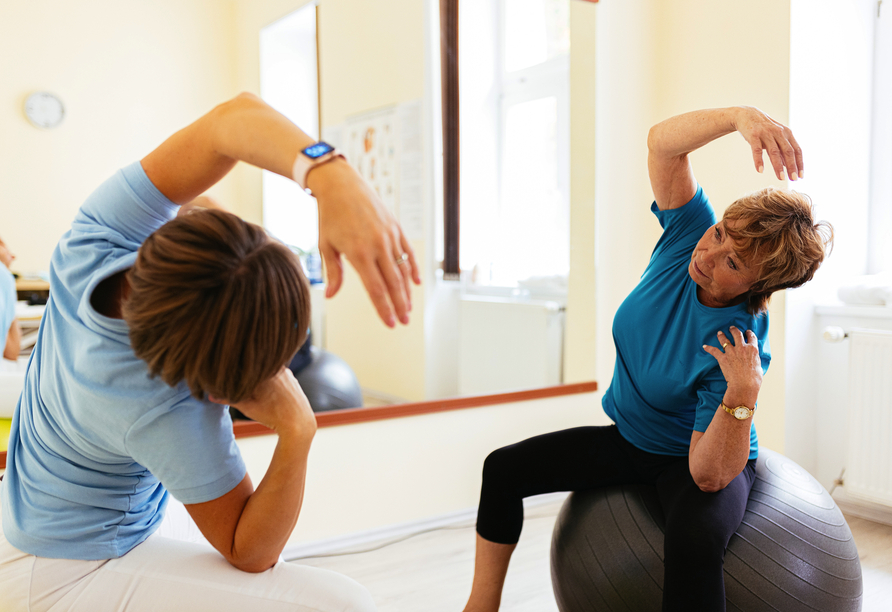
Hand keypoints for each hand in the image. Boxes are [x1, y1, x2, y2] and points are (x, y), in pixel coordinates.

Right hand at [223, 368, 315, 438]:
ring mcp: (285, 371)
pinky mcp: (291, 377)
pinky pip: (275, 374)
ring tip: (257, 393)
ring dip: (258, 378)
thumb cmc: (273, 416)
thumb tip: (211, 396)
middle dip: (246, 375)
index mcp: (264, 372)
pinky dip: (269, 380)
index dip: (233, 373)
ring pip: (266, 371)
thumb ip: (229, 399)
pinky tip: (268, 393)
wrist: (299, 423)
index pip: (243, 367)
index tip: (227, 379)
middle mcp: (276, 368)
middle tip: (245, 391)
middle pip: (255, 368)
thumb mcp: (248, 408)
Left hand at [308, 159, 421, 327]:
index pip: (376, 289)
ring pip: (402, 270)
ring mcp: (389, 236)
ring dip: (406, 291)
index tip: (390, 323)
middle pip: (393, 283)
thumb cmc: (329, 215)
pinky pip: (408, 253)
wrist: (341, 184)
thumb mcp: (326, 245)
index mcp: (359, 253)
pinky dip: (412, 268)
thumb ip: (333, 272)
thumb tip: (332, 295)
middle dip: (399, 305)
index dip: (384, 308)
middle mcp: (378, 246)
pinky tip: (413, 283)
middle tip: (403, 321)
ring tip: (407, 308)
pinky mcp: (396, 227)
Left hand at [703, 326, 762, 403]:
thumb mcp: (759, 366)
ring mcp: (731, 352)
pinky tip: (704, 346)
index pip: (751, 337)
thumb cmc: (754, 379)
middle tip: (731, 328)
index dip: (749, 333)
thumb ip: (755, 360)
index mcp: (753, 349)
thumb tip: (755, 361)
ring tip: (719, 333)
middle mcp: (742, 348)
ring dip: (721, 335)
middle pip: (737, 334)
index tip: (747, 332)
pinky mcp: (723, 358)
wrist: (744, 385)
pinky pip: (714, 351)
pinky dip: (708, 348)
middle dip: (734, 329)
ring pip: (725, 340)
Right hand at [732, 106, 802, 180]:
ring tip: (781, 178)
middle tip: (793, 179)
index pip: (797, 150)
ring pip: (774, 152)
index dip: (800, 163)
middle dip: (792, 166)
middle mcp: (778, 133)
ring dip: (778, 166)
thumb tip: (788, 166)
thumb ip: (782, 150)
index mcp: (787, 133)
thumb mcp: (775, 137)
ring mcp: (766, 134)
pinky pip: (757, 150)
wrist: (746, 115)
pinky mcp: (753, 136)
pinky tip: (760, 171)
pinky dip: (759, 161)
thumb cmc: (763, 129)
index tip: (801, 176)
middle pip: (788, 151)